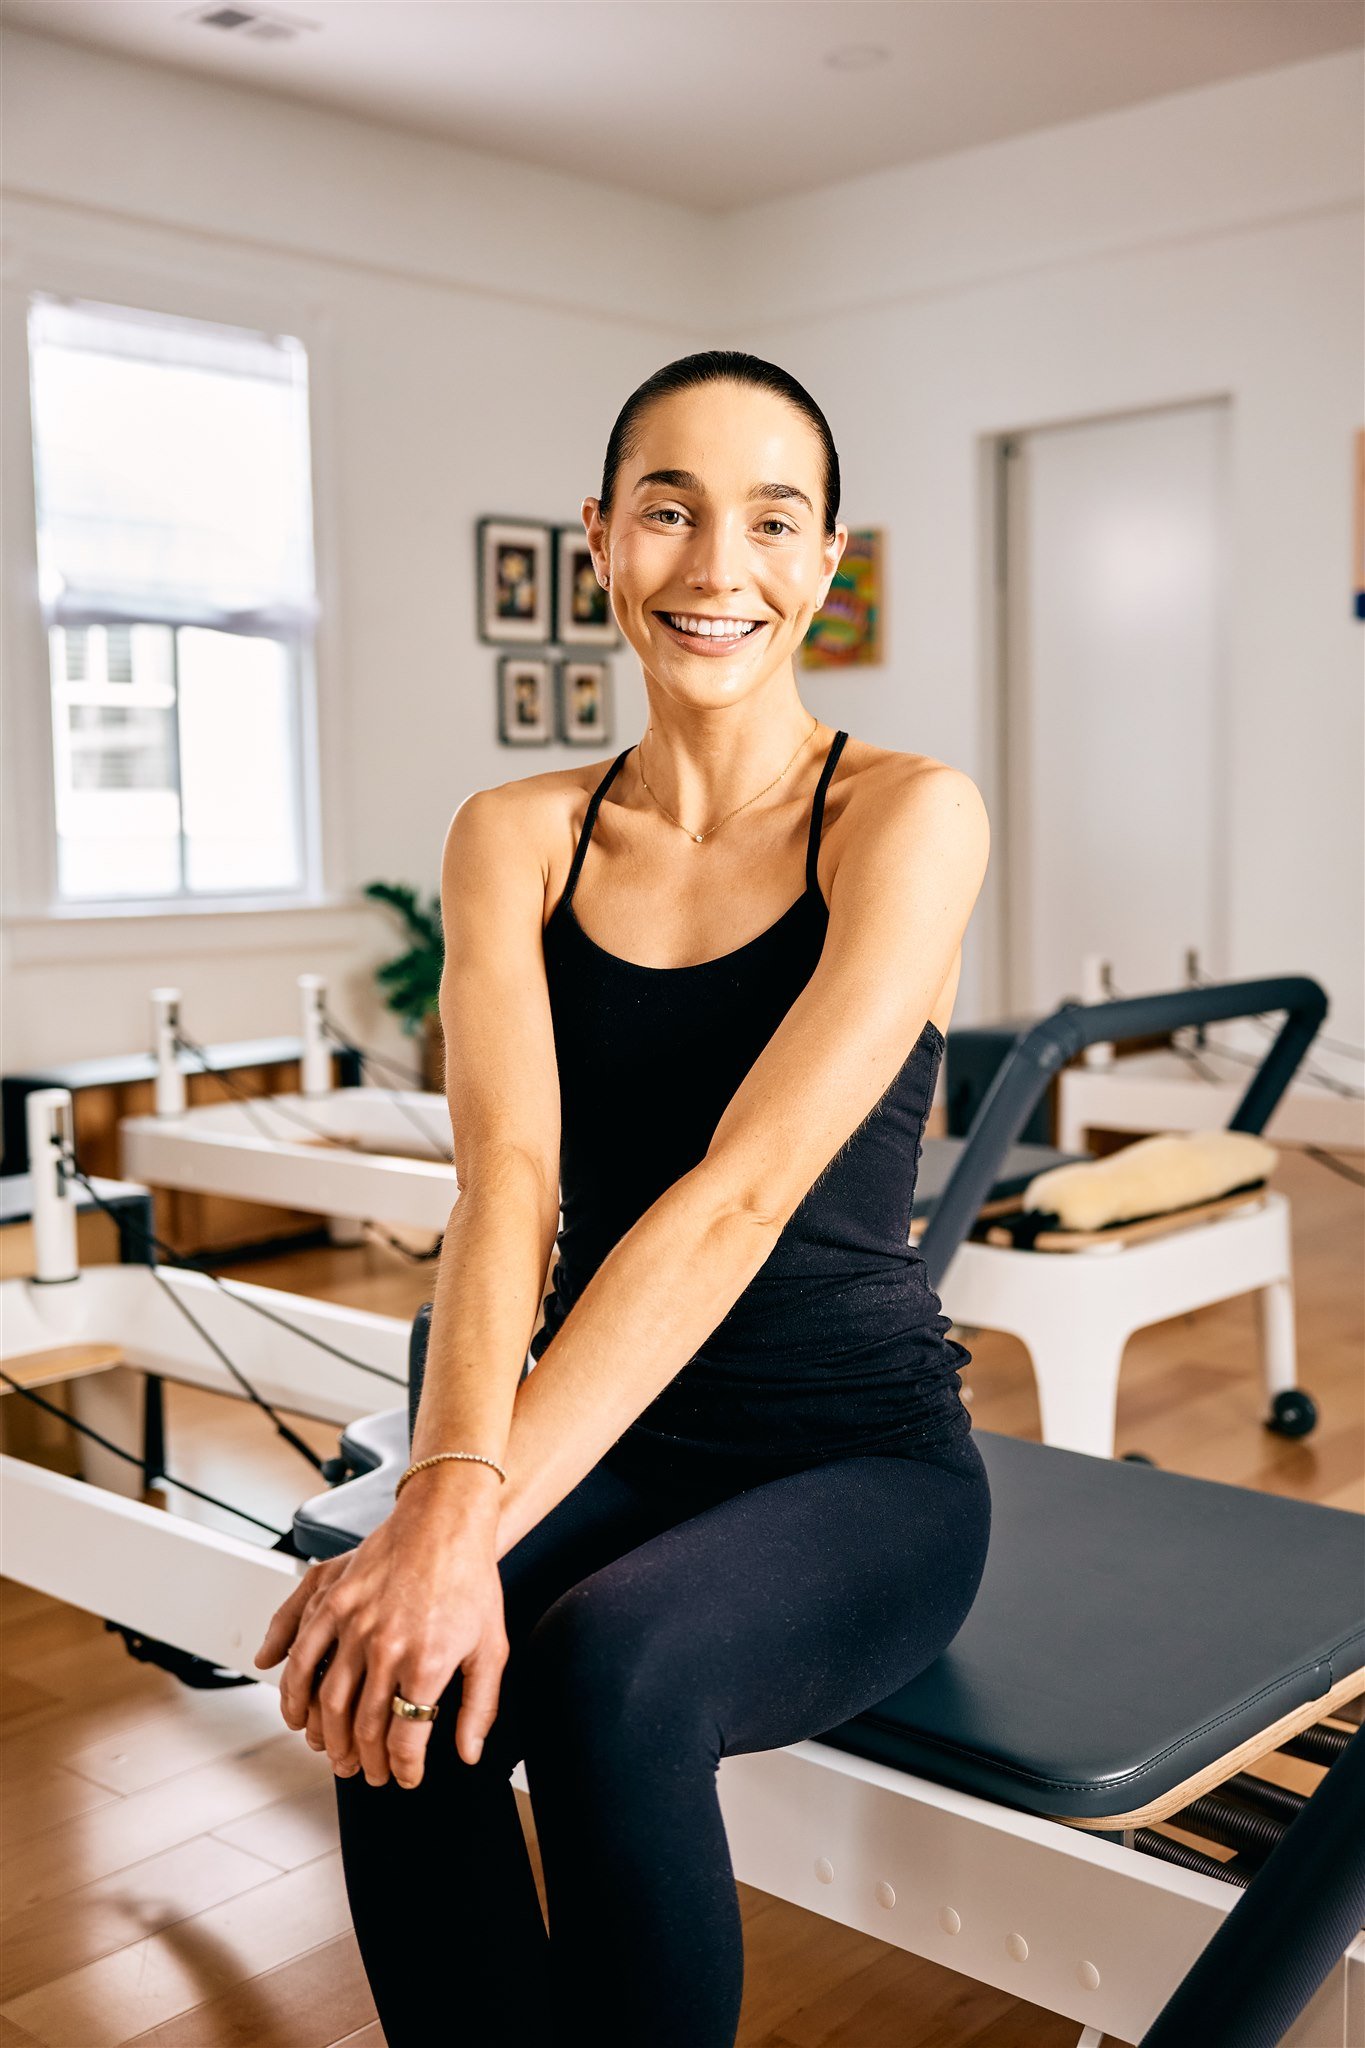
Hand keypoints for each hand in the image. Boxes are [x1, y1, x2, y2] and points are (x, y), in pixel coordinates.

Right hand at [252, 1490, 507, 1789]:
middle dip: (365, 1761)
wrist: (447, 1522)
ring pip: (327, 1701)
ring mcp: (355, 1623)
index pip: (406, 1737)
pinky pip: (303, 1657)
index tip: (404, 1777)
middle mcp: (387, 1646)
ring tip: (335, 1754)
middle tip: (367, 1773)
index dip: (403, 1768)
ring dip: (327, 1738)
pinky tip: (297, 1714)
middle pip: (364, 1726)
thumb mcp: (491, 1647)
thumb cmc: (471, 1580)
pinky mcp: (334, 1601)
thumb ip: (479, 1706)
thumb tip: (467, 1753)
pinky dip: (293, 1693)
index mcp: (428, 1661)